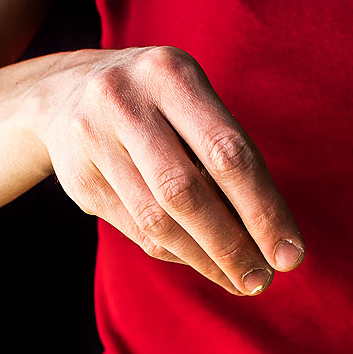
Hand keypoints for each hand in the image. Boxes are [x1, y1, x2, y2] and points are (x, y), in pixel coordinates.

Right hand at [36, 46, 304, 294]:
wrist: (62, 92)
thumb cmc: (156, 102)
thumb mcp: (190, 99)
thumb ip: (225, 154)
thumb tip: (273, 235)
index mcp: (170, 73)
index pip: (227, 152)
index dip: (263, 209)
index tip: (290, 253)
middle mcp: (125, 101)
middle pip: (186, 191)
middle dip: (233, 245)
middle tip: (263, 280)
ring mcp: (93, 140)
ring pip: (157, 222)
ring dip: (205, 260)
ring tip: (239, 280)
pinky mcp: (78, 179)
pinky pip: (137, 232)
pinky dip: (177, 253)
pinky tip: (203, 263)